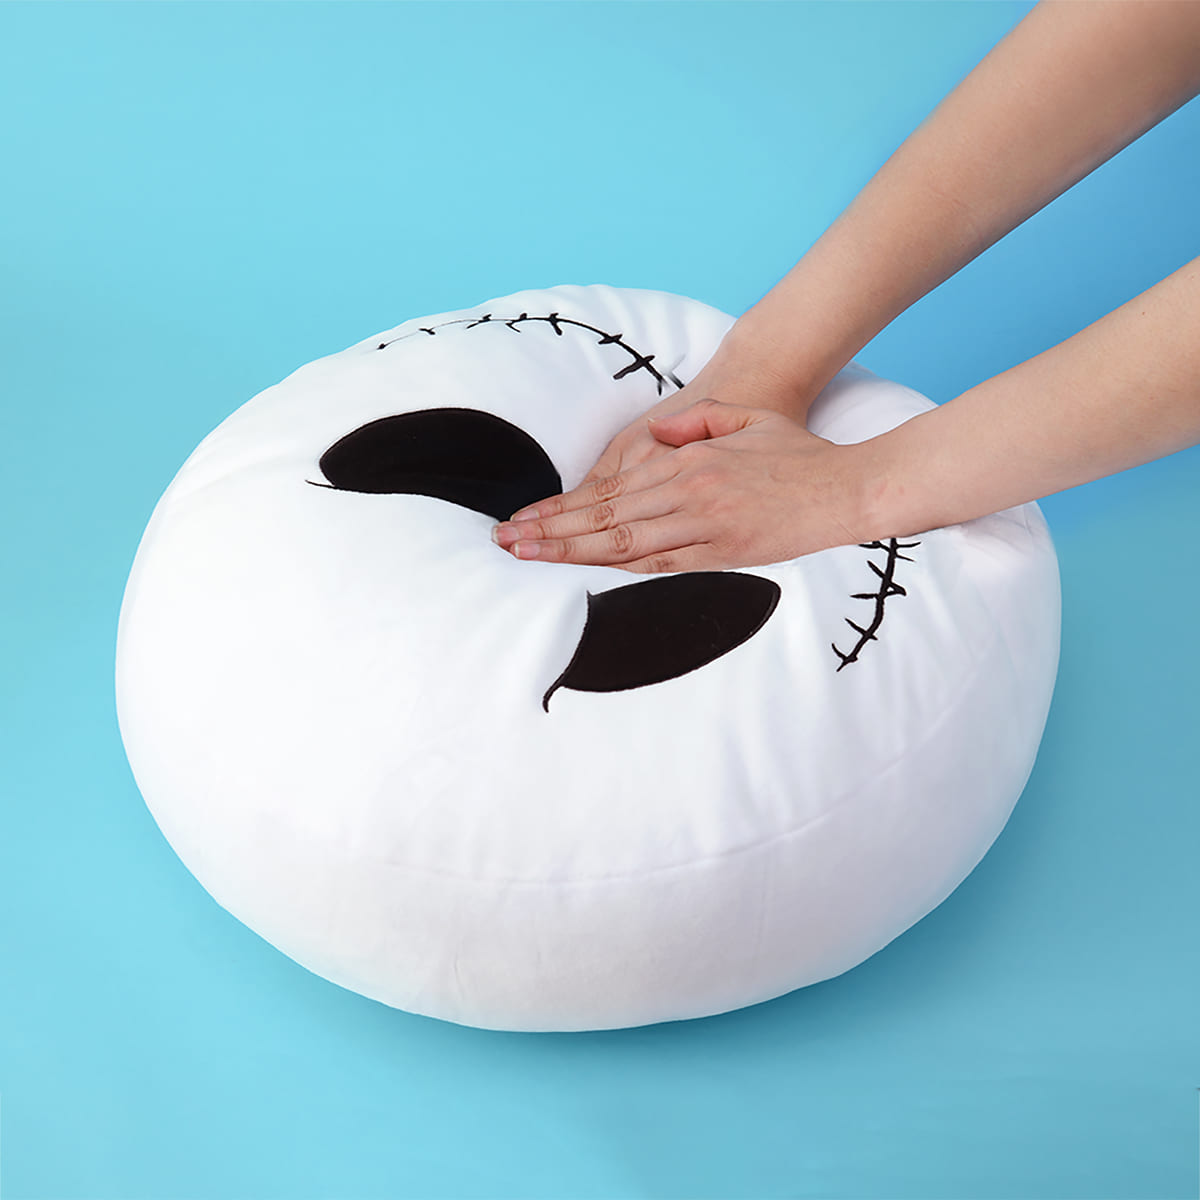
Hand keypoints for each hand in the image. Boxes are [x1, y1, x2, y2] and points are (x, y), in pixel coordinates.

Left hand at [490, 397, 872, 572]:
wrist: (849, 489)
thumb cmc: (796, 451)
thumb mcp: (742, 418)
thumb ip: (693, 422)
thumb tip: (654, 433)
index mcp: (688, 461)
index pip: (609, 490)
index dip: (561, 507)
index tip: (524, 517)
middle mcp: (689, 496)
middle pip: (605, 519)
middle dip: (550, 533)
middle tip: (505, 542)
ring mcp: (706, 529)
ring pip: (624, 546)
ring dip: (572, 553)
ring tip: (530, 558)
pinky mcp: (724, 556)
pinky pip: (663, 567)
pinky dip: (621, 572)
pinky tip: (589, 575)